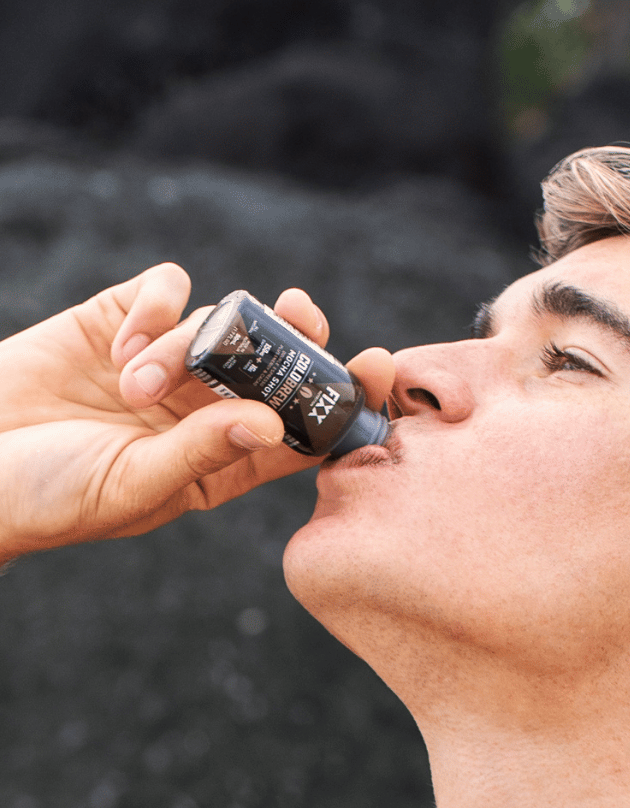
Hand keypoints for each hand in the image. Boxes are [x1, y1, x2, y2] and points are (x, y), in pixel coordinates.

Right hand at [0, 263, 395, 560]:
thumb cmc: (51, 497)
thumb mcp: (131, 485)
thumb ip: (203, 453)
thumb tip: (271, 420)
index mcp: (226, 460)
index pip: (303, 428)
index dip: (344, 397)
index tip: (379, 365)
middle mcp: (208, 409)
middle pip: (278, 361)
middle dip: (297, 332)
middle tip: (301, 309)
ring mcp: (171, 364)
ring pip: (221, 325)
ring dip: (188, 345)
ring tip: (134, 384)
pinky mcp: (124, 321)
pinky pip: (168, 290)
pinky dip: (156, 306)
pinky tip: (121, 345)